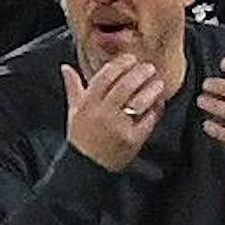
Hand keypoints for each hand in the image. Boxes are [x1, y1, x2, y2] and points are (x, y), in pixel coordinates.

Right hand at [62, 56, 166, 172]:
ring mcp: (118, 127)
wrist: (86, 166)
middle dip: (140, 73)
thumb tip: (66, 67)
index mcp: (88, 104)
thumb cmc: (81, 137)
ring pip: (138, 101)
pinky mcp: (132, 140)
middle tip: (149, 67)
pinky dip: (155, 110)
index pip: (106, 76)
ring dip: (151, 89)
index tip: (131, 59)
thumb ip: (73, 87)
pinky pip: (147, 120)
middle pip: (125, 85)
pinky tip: (159, 103)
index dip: (121, 64)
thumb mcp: (74, 111)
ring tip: (158, 82)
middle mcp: (103, 114)